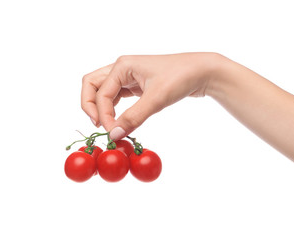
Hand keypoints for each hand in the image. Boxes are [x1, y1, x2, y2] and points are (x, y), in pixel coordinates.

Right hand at [81, 52, 224, 139]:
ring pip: (103, 91)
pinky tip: (119, 120)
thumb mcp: (156, 99)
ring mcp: (129, 76)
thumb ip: (133, 118)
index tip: (111, 133)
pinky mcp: (138, 85)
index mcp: (122, 66)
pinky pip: (117, 96)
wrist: (203, 72)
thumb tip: (113, 135)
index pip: (100, 93)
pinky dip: (114, 108)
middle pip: (92, 85)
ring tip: (108, 126)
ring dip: (102, 108)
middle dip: (90, 105)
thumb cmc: (181, 78)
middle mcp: (122, 68)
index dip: (103, 115)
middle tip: (98, 125)